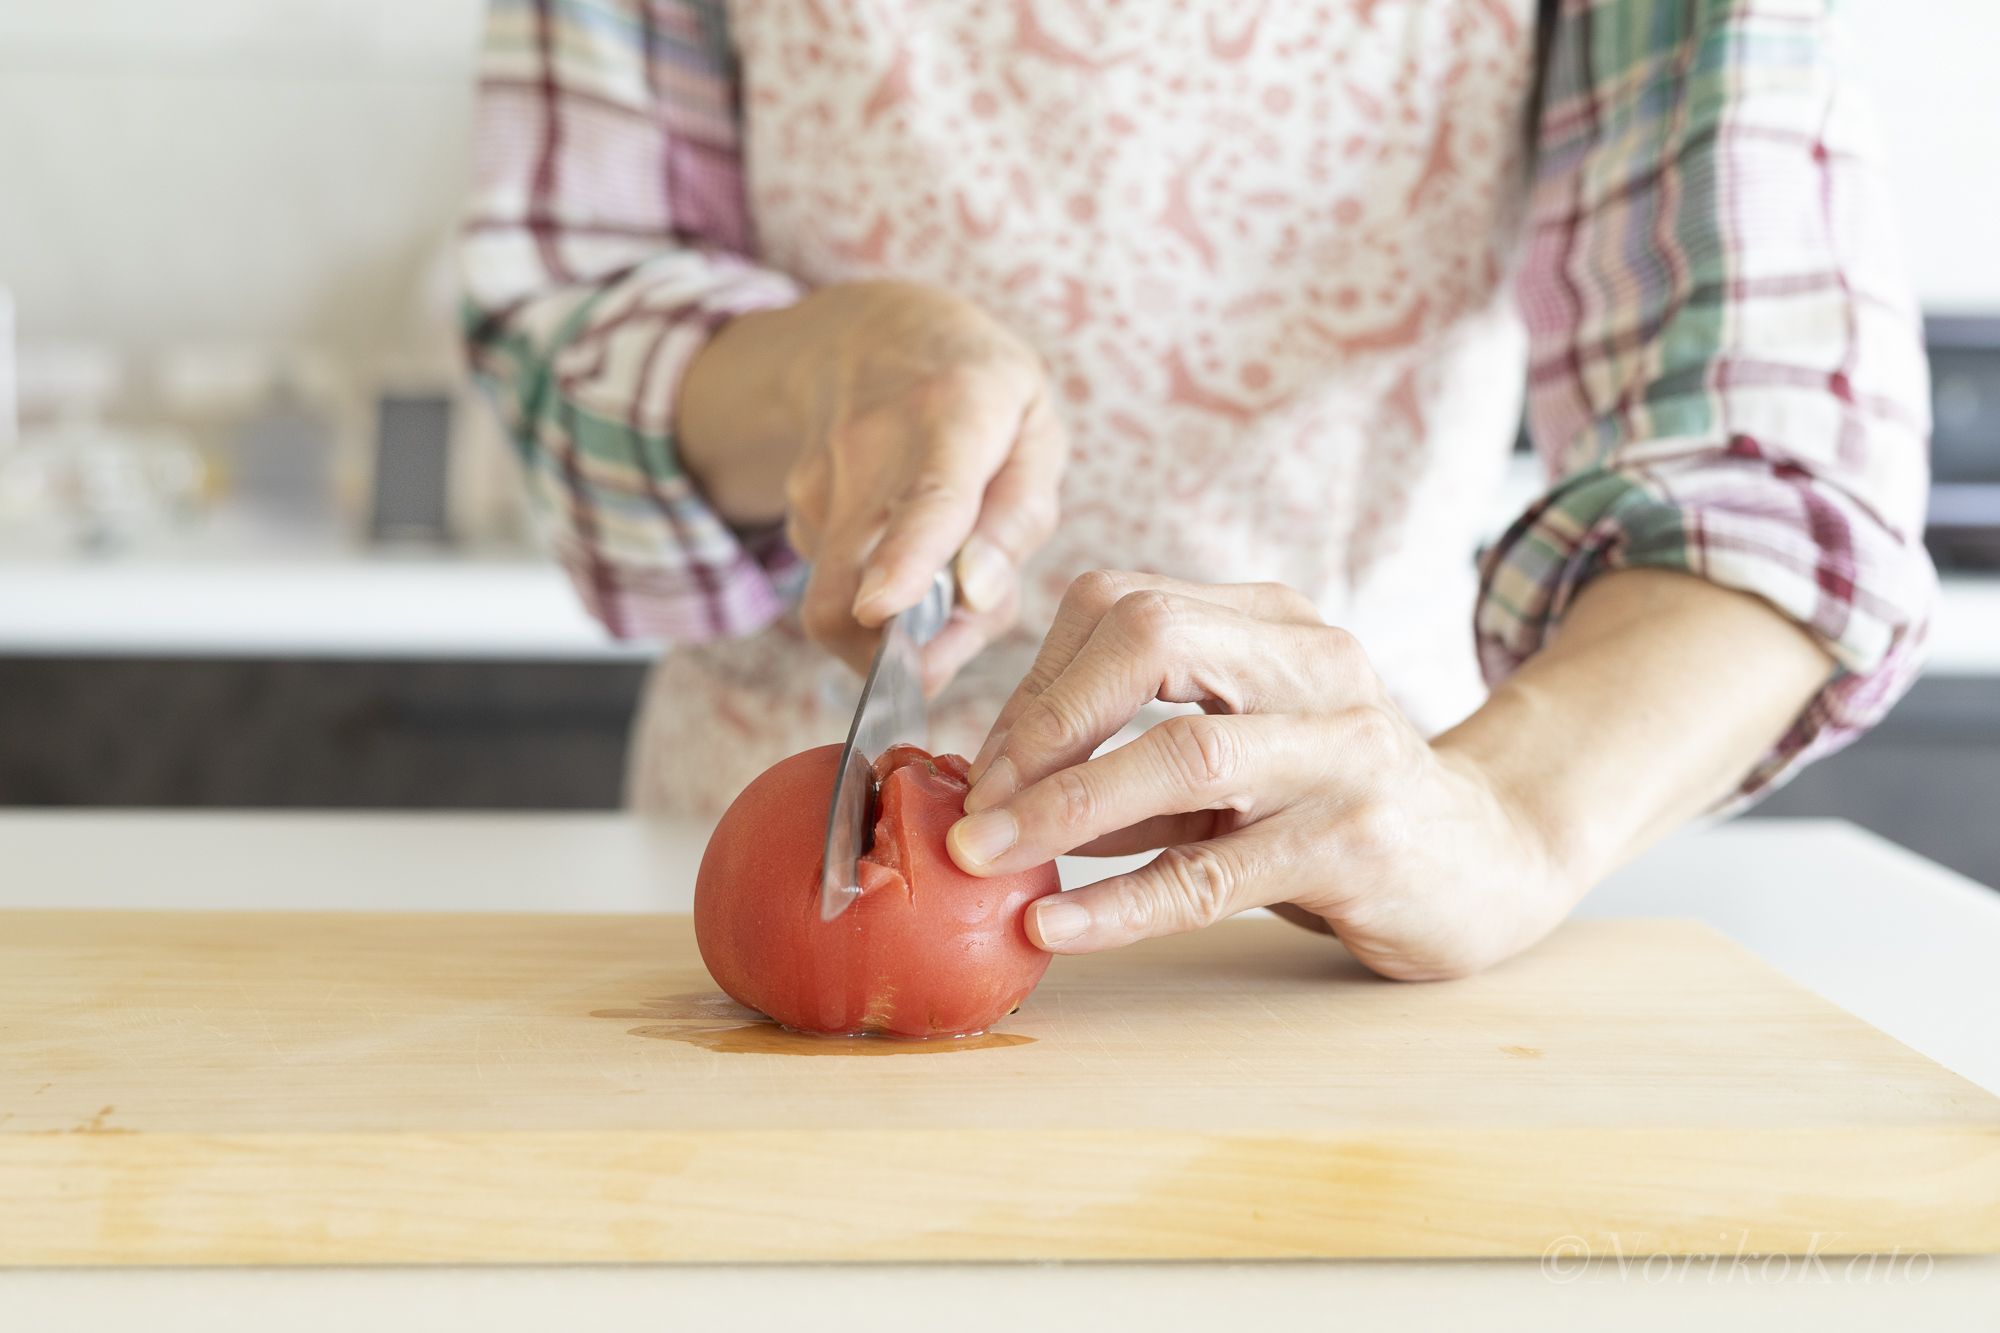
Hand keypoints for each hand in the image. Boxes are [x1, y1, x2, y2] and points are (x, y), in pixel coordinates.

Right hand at [678, 281, 1065, 693]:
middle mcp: (872, 447)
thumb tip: (975, 596)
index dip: (903, 561)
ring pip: (844, 601)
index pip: (926, 499)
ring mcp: (821, 480)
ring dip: (897, 624)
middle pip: (847, 582)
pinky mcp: (796, 508)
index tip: (881, 609)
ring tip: (943, 579)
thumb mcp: (1035, 432)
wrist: (868, 333)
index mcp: (954, 416)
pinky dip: (880, 590)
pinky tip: (905, 550)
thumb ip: (1017, 519)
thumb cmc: (979, 392)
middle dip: (882, 655)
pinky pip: (842, 584)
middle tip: (934, 667)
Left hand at [942, 572, 1572, 980]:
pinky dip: (1123, 903)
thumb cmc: (1330, 807)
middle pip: (1151, 639)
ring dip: (1065, 808)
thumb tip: (993, 793)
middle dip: (1044, 723)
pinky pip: (1217, 872)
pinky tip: (1060, 928)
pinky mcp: (1360, 840)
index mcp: (1271, 622)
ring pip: (1185, 754)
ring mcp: (1345, 747)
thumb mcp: (1234, 757)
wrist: (1488, 861)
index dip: (1036, 685)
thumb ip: (1130, 760)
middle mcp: (1313, 663)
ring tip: (989, 859)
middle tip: (979, 808)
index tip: (984, 768)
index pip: (1122, 607)